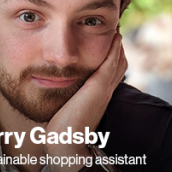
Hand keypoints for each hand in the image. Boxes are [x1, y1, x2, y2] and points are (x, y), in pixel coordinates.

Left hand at [44, 32, 126, 171]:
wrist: (65, 142)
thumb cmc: (61, 129)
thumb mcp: (65, 108)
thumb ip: (65, 98)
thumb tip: (52, 88)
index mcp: (98, 96)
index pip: (110, 72)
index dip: (112, 57)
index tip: (109, 42)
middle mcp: (105, 91)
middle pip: (119, 64)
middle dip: (117, 47)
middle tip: (115, 31)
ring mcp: (104, 89)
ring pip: (118, 61)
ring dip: (118, 45)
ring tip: (116, 29)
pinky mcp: (99, 87)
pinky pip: (111, 63)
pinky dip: (114, 49)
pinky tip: (114, 37)